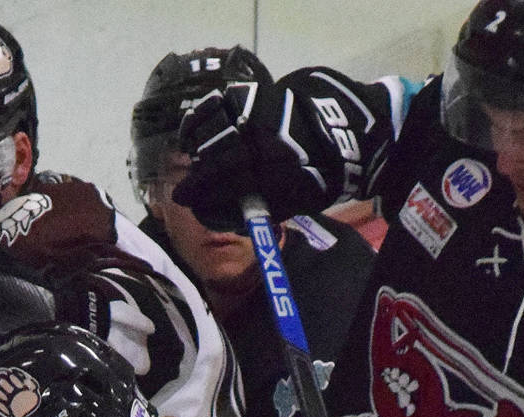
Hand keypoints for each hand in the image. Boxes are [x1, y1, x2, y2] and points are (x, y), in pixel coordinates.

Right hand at [172, 76, 343, 227]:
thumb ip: (264, 207)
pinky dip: (208, 114)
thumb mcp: (297, 201)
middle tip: (184, 187)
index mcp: (276, 166)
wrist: (341, 131)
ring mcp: (260, 111)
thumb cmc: (319, 174)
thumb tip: (230, 215)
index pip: (229, 181)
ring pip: (217, 122)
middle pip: (219, 154)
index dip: (202, 191)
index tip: (181, 198)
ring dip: (198, 141)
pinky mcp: (260, 94)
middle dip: (197, 173)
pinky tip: (201, 126)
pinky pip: (226, 101)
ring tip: (189, 155)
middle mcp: (264, 135)